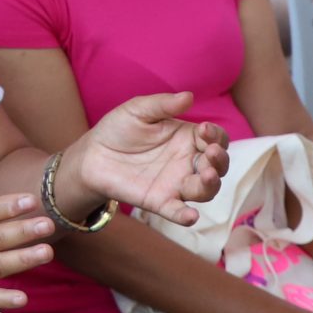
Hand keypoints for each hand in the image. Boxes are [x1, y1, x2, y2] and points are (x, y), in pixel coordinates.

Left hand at [71, 92, 230, 226]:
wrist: (92, 155)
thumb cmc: (118, 129)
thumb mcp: (139, 110)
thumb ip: (162, 104)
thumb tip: (188, 96)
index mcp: (188, 138)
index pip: (215, 138)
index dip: (216, 135)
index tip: (204, 129)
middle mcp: (188, 162)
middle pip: (217, 166)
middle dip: (220, 160)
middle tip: (211, 152)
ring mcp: (176, 184)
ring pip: (204, 190)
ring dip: (211, 185)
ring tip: (208, 175)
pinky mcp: (159, 201)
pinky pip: (177, 212)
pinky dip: (185, 217)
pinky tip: (191, 216)